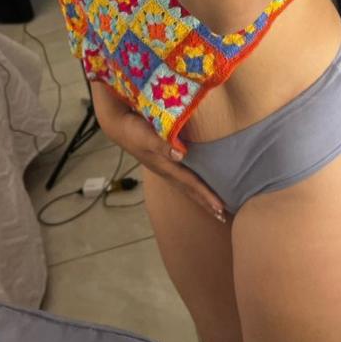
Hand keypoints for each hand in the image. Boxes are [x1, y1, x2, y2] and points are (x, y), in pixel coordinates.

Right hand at [89, 82, 229, 223]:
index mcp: (164, 166)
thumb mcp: (146, 136)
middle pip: (189, 190)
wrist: (118, 125)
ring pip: (185, 185)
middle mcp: (165, 170)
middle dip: (205, 202)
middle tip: (222, 216)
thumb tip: (180, 154)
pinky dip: (192, 185)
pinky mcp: (161, 161)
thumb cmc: (133, 129)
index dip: (205, 194)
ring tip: (213, 206)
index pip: (190, 183)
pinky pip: (181, 177)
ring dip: (199, 196)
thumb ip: (161, 145)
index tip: (220, 207)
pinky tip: (196, 185)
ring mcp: (163, 167)